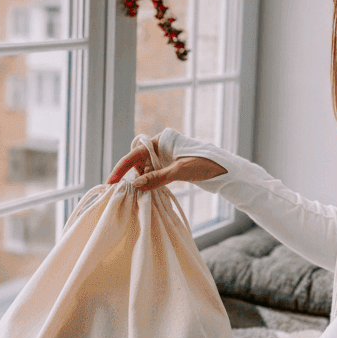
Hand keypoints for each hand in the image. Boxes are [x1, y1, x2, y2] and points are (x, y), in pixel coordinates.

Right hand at [106, 133, 226, 187]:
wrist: (226, 169)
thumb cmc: (205, 163)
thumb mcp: (180, 171)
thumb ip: (157, 177)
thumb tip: (136, 185)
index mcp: (160, 141)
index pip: (134, 154)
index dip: (121, 169)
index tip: (111, 183)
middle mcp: (160, 147)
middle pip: (138, 163)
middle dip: (133, 177)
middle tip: (128, 194)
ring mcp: (165, 158)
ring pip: (145, 170)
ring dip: (142, 182)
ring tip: (140, 196)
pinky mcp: (170, 167)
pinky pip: (154, 175)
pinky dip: (151, 184)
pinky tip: (148, 194)